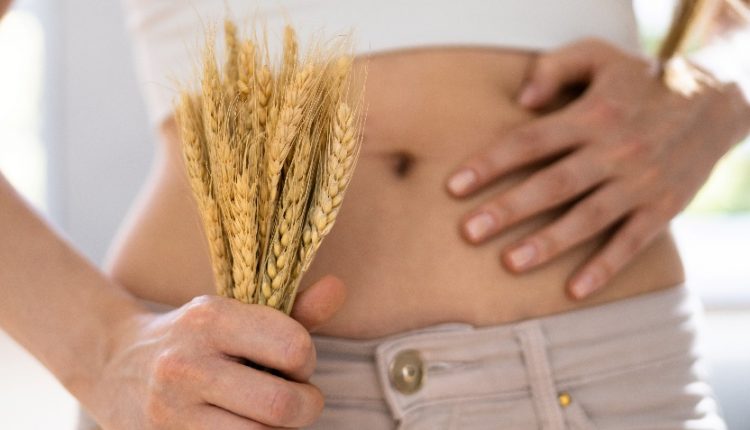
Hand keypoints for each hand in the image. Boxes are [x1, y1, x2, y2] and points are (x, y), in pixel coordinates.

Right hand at [86, 276, 345, 428]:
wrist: (113, 366)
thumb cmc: (196, 339)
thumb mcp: (237, 314)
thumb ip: (295, 311)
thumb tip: (339, 289)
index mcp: (211, 318)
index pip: (293, 347)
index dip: (307, 361)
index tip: (295, 363)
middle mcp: (187, 364)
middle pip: (283, 405)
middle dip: (305, 406)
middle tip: (294, 399)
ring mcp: (171, 412)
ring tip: (266, 415)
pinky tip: (241, 426)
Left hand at [446, 39, 749, 298]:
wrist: (715, 103)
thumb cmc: (641, 81)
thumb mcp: (599, 56)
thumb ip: (554, 69)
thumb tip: (519, 99)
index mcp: (590, 116)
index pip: (529, 142)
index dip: (490, 164)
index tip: (454, 186)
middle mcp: (613, 150)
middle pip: (552, 184)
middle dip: (508, 209)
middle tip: (469, 232)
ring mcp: (639, 182)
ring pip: (588, 218)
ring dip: (548, 243)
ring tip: (509, 263)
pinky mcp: (662, 207)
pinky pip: (631, 242)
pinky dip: (604, 267)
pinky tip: (573, 290)